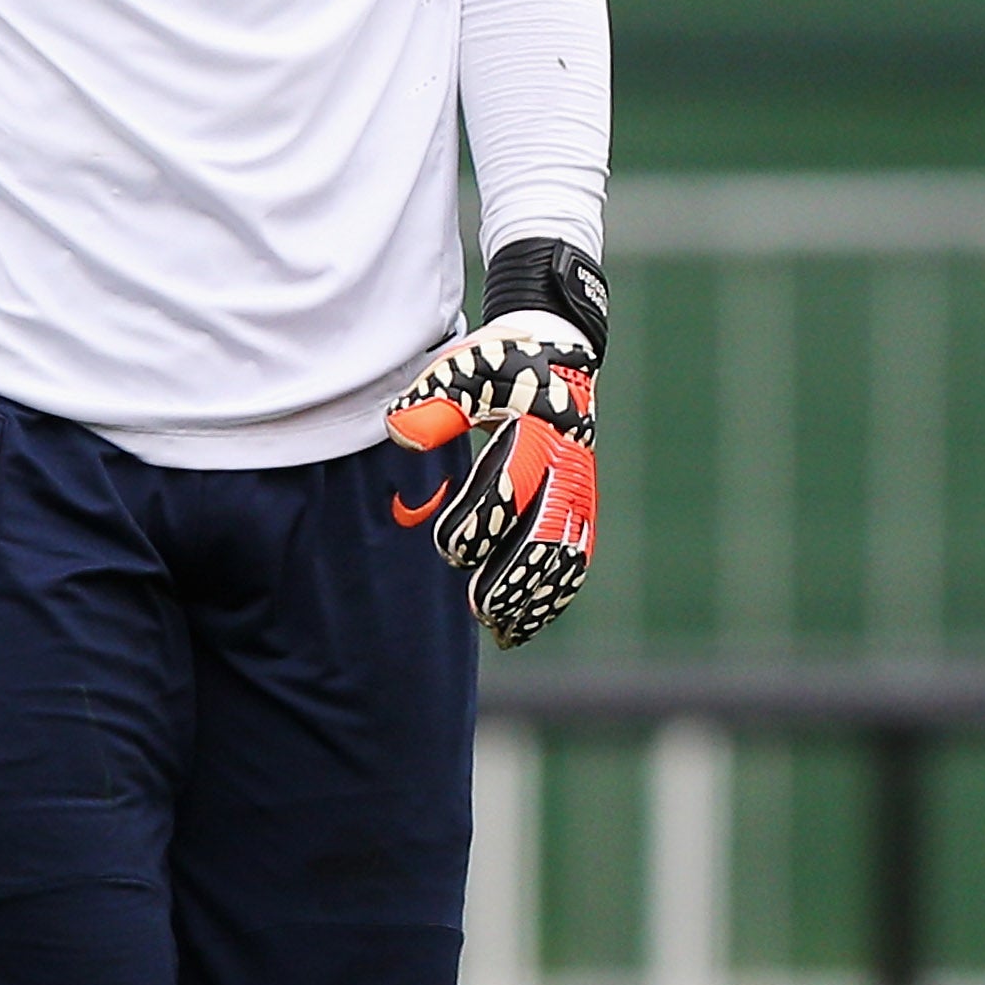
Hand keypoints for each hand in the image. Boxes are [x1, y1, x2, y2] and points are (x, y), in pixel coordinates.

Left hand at [389, 236, 605, 647]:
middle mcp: (567, 468)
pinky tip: (527, 623)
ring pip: (566, 555)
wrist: (558, 355)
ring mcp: (580, 492)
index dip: (479, 524)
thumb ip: (435, 401)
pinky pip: (575, 559)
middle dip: (515, 577)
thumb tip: (403, 433)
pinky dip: (554, 595)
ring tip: (505, 629)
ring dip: (537, 596)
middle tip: (480, 608)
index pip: (509, 490)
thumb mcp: (465, 369)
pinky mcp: (582, 508)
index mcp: (537, 434)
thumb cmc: (500, 367)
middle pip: (547, 535)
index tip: (450, 547)